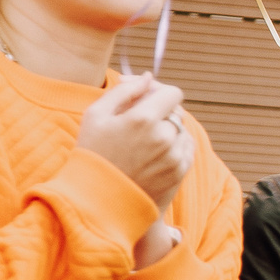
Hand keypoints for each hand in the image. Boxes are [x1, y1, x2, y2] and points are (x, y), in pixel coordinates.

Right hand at [77, 75, 193, 211]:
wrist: (99, 201)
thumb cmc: (93, 153)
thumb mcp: (96, 115)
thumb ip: (124, 90)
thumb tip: (149, 77)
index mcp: (142, 118)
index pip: (172, 93)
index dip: (160, 93)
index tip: (148, 99)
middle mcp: (164, 137)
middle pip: (176, 111)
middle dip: (161, 112)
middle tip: (139, 124)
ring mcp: (174, 156)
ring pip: (182, 130)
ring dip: (168, 131)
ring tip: (142, 144)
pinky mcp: (180, 172)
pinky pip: (186, 148)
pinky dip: (174, 147)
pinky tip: (151, 156)